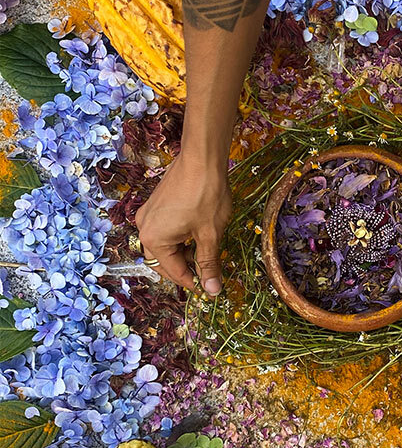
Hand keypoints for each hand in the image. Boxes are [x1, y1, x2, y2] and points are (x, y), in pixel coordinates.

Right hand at [135, 154, 232, 293]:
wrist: (202, 158)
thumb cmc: (206, 195)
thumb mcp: (210, 235)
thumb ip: (208, 264)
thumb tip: (212, 289)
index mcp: (154, 239)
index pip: (173, 271)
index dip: (193, 282)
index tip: (210, 288)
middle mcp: (144, 227)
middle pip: (163, 261)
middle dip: (184, 269)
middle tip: (207, 274)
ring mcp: (148, 214)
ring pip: (163, 246)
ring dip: (182, 254)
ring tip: (205, 252)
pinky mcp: (155, 205)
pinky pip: (164, 230)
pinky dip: (178, 239)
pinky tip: (196, 236)